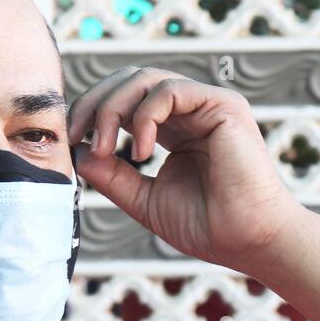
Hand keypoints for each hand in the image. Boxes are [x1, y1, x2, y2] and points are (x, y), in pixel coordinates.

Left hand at [67, 66, 299, 273]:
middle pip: (130, 80)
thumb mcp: (143, 199)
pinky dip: (144, 117)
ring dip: (112, 108)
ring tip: (106, 148)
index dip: (92, 111)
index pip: (125, 100)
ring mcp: (208, 105)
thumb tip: (78, 151)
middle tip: (76, 135)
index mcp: (173, 130)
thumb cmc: (207, 226)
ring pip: (145, 79)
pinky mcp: (224, 105)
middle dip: (95, 102)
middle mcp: (191, 111)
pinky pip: (169, 91)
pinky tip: (141, 152)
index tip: (71, 140)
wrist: (248, 241)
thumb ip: (111, 175)